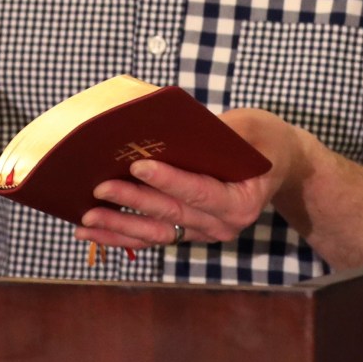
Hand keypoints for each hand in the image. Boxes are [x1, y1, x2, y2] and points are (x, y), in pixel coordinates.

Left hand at [77, 108, 301, 250]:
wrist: (277, 163)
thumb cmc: (261, 139)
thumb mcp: (248, 128)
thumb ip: (215, 132)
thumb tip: (168, 125)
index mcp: (241, 202)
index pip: (199, 192)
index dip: (168, 179)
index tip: (138, 165)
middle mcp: (222, 225)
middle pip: (170, 214)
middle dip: (132, 200)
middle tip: (99, 186)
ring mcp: (202, 233)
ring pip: (154, 232)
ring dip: (118, 226)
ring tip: (85, 219)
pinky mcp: (185, 231)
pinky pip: (149, 236)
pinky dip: (118, 235)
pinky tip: (89, 231)